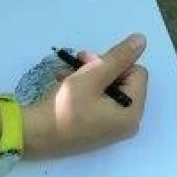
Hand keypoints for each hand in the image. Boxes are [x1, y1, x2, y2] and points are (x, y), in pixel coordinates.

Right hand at [22, 34, 147, 158]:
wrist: (34, 136)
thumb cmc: (65, 107)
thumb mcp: (92, 76)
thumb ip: (119, 57)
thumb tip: (141, 40)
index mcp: (132, 112)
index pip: (136, 72)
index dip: (113, 62)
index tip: (88, 62)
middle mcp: (127, 123)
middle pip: (122, 81)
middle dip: (99, 68)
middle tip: (76, 63)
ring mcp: (111, 129)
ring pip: (107, 90)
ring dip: (87, 76)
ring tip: (64, 74)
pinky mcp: (96, 130)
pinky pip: (98, 103)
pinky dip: (84, 91)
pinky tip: (63, 84)